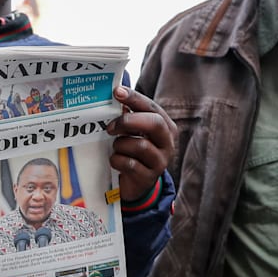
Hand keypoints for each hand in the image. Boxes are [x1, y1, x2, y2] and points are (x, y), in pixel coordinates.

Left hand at [105, 86, 174, 203]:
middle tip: (110, 126)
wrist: (137, 184)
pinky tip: (115, 160)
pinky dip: (117, 160)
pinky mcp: (148, 177)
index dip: (135, 98)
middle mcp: (167, 143)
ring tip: (116, 147)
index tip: (117, 92)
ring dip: (121, 145)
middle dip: (128, 121)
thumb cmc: (134, 152)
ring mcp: (160, 161)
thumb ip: (129, 116)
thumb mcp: (135, 133)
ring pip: (140, 145)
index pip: (152, 107)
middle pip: (154, 123)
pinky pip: (130, 164)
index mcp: (166, 127)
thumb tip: (116, 96)